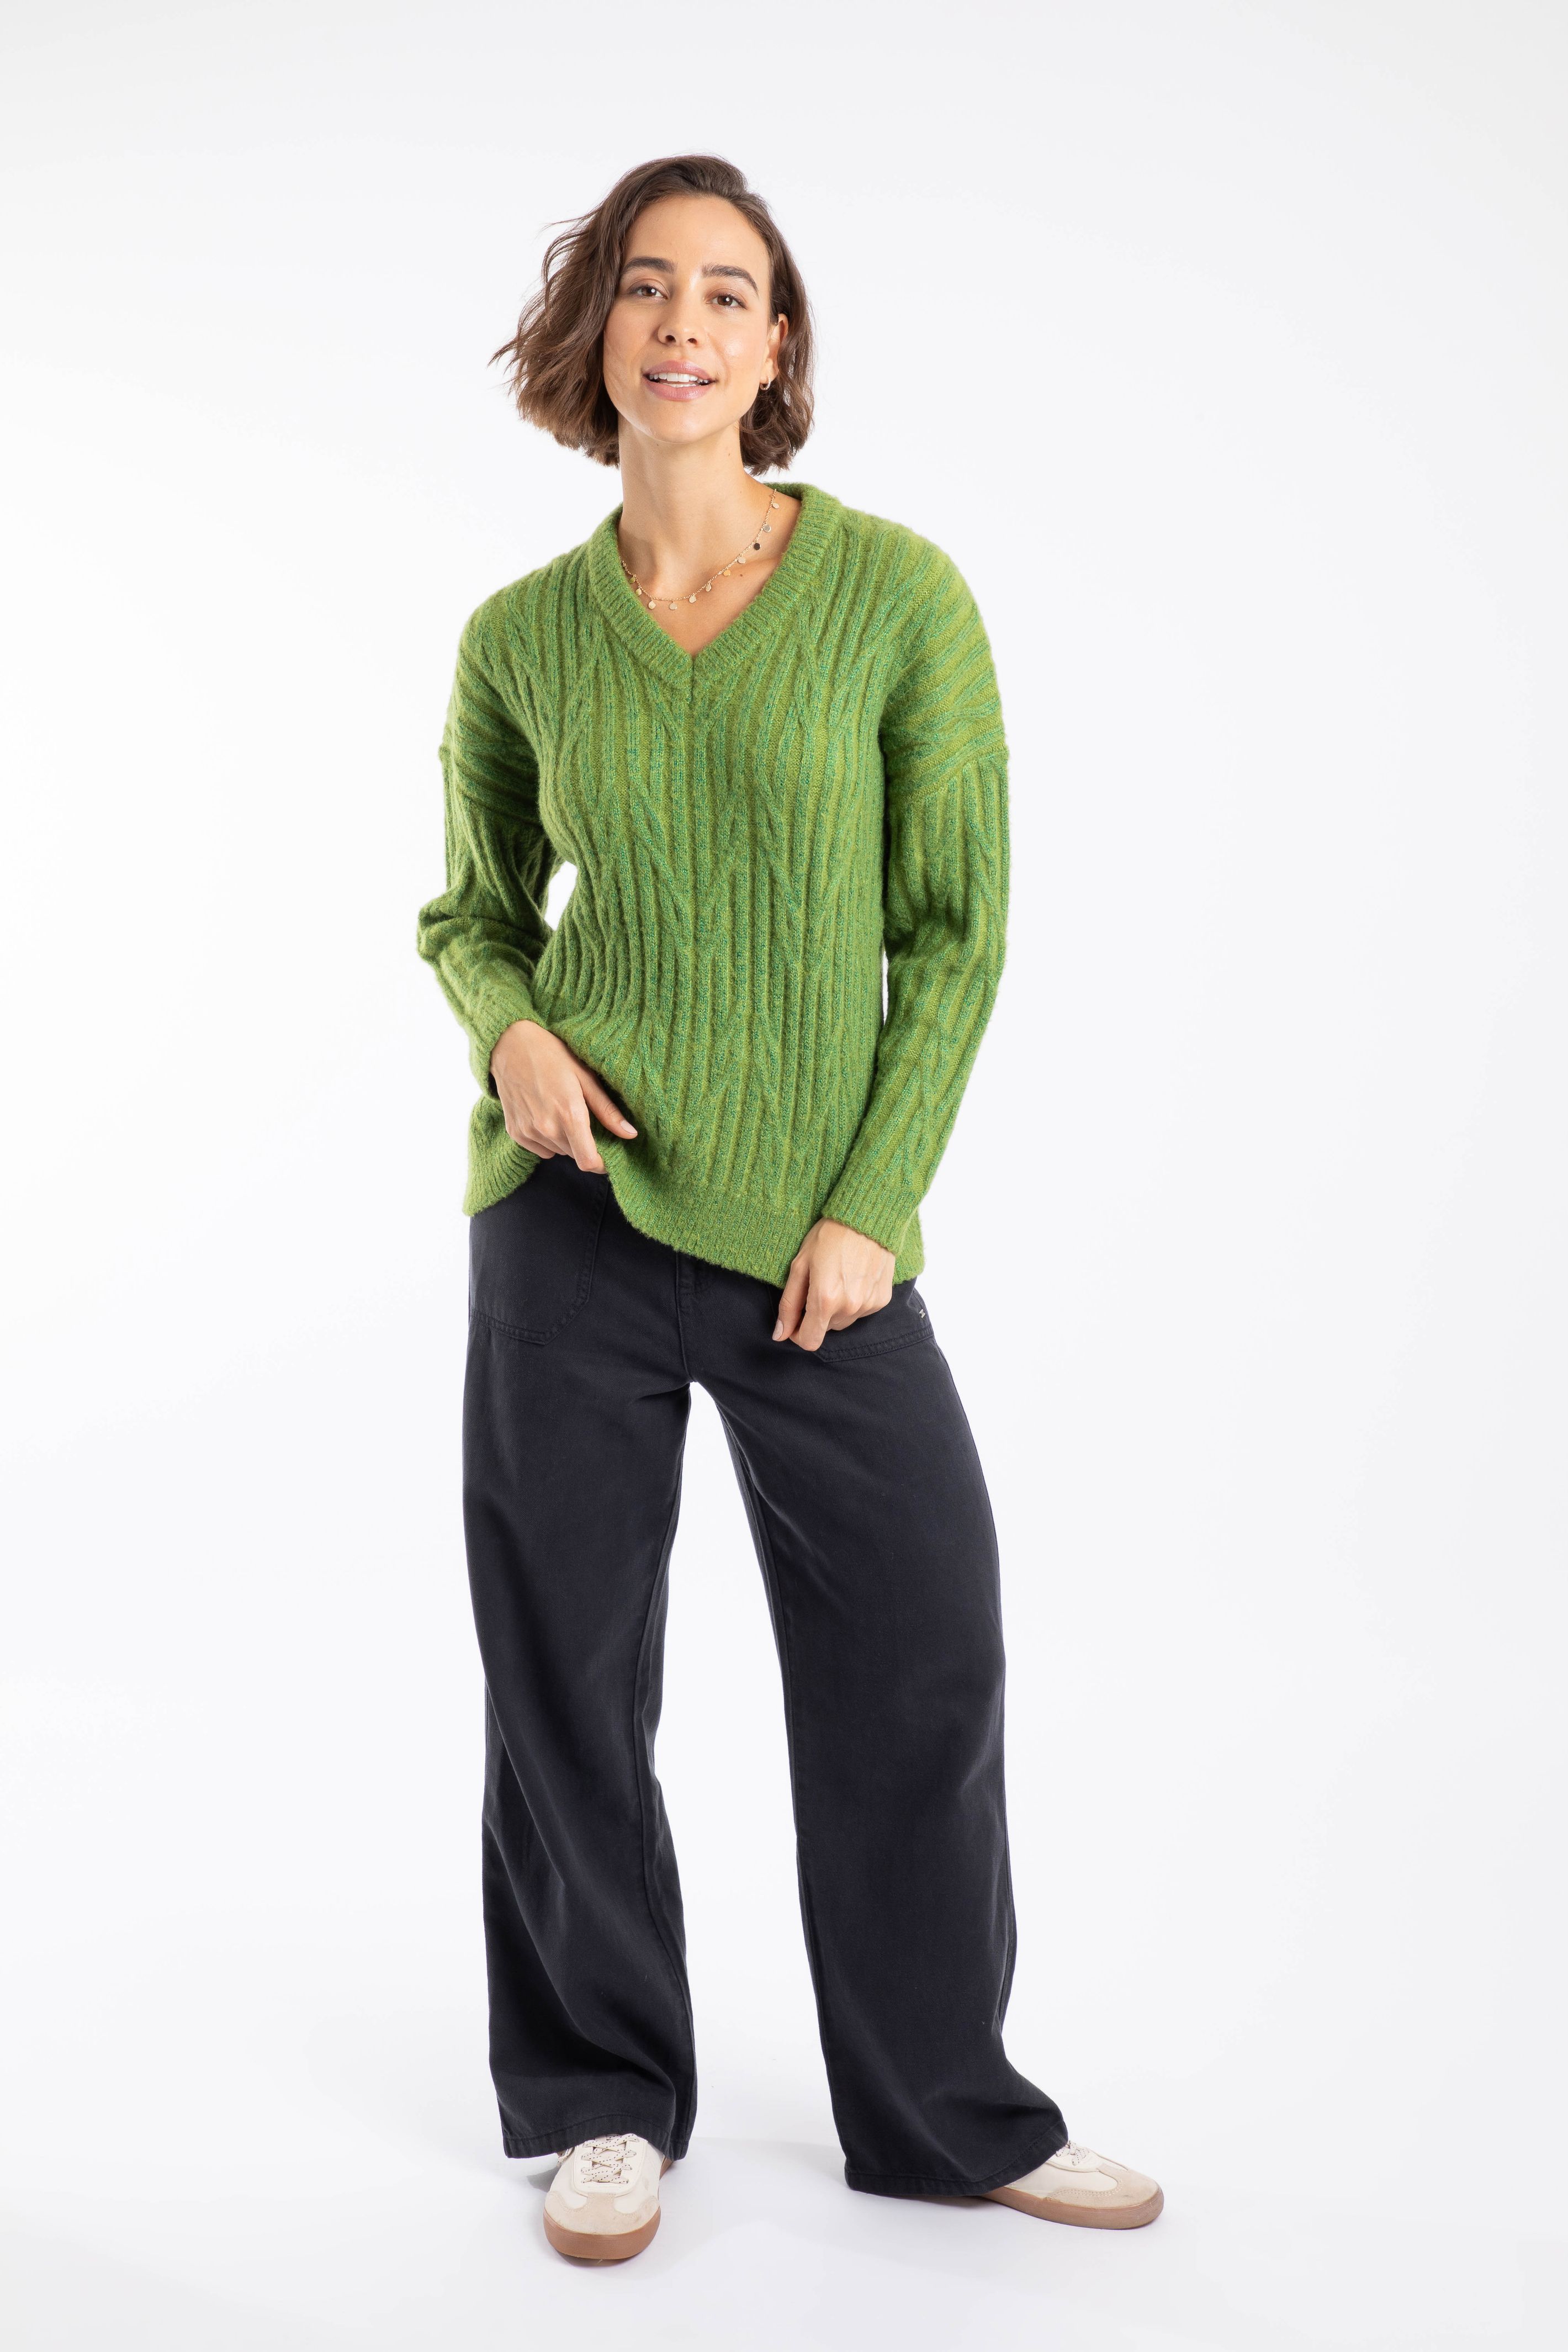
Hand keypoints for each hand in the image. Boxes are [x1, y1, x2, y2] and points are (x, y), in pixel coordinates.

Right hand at [490, 1020, 638, 1173]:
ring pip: (558, 1151)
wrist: (510, 1044)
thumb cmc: (553, 1055)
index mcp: (569, 1115)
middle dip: (585, 1145)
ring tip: (562, 1111)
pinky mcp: (515, 1132)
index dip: (602, 1165)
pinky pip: (541, 1148)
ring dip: (566, 1140)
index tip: (609, 1157)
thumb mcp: (586, 1077)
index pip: (588, 1161)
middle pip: (575, 1155)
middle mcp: (547, 1128)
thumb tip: (630, 1134)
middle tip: (585, 1120)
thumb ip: (607, 1111)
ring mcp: (528, 1131)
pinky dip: (548, 1139)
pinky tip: (546, 1114)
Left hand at [772, 1218, 895, 1351]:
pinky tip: (853, 1278)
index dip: (798, 1334)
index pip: (809, 1341)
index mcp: (825, 1300)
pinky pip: (861, 1311)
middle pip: (826, 1329)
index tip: (796, 1319)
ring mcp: (868, 1305)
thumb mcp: (799, 1266)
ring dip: (836, 1308)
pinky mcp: (882, 1299)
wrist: (867, 1218)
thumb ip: (789, 1305)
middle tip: (818, 1284)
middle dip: (817, 1314)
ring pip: (844, 1321)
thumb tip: (780, 1334)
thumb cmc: (829, 1237)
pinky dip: (854, 1301)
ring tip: (837, 1278)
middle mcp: (849, 1307)